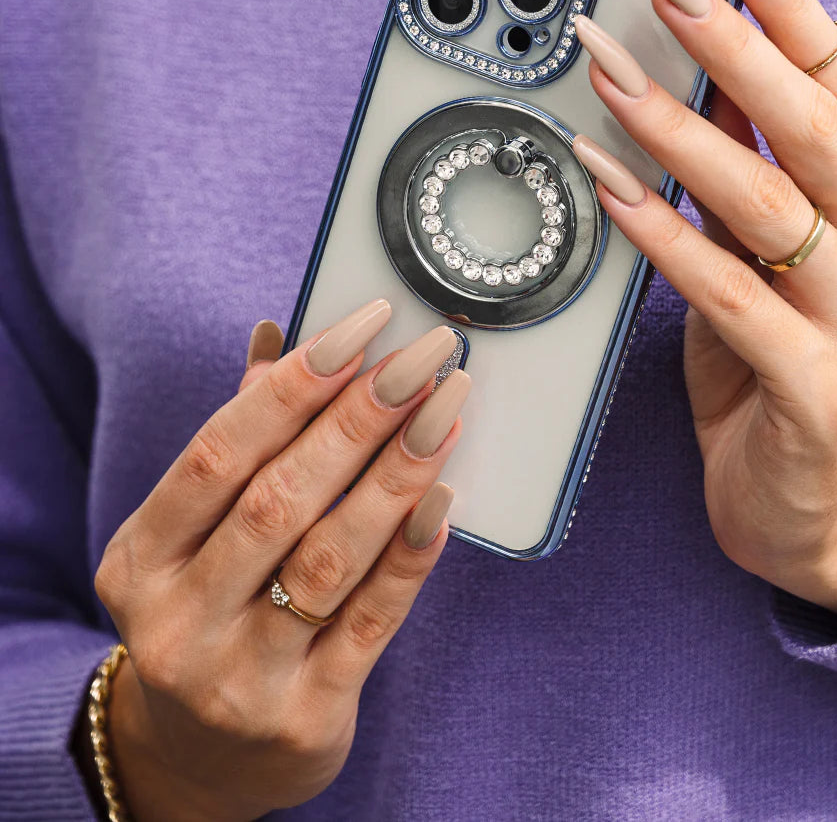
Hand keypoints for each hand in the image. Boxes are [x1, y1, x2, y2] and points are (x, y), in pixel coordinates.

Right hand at [93, 300, 468, 820]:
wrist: (206, 756)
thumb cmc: (212, 609)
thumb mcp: (199, 534)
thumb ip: (243, 438)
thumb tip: (279, 335)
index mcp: (142, 558)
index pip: (219, 452)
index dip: (295, 385)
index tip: (364, 327)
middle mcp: (177, 620)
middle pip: (278, 499)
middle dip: (359, 417)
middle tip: (425, 355)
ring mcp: (237, 677)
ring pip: (327, 558)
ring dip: (395, 473)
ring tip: (446, 407)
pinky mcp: (304, 717)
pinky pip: (370, 622)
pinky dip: (409, 555)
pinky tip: (444, 496)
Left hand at [570, 0, 836, 626]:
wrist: (809, 507)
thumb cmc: (778, 367)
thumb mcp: (762, 255)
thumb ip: (741, 169)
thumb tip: (684, 71)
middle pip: (813, 122)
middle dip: (733, 40)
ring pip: (770, 202)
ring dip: (680, 129)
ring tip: (606, 73)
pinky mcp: (816, 386)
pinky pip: (728, 297)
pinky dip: (662, 237)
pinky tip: (607, 187)